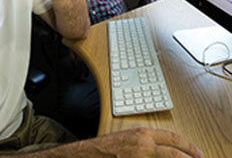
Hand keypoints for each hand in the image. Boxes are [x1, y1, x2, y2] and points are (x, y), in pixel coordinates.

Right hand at [84, 128, 202, 157]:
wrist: (91, 154)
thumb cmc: (109, 146)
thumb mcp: (131, 137)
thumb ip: (148, 141)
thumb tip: (166, 148)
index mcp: (143, 134)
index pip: (172, 138)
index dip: (188, 146)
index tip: (198, 153)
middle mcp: (144, 146)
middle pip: (174, 154)